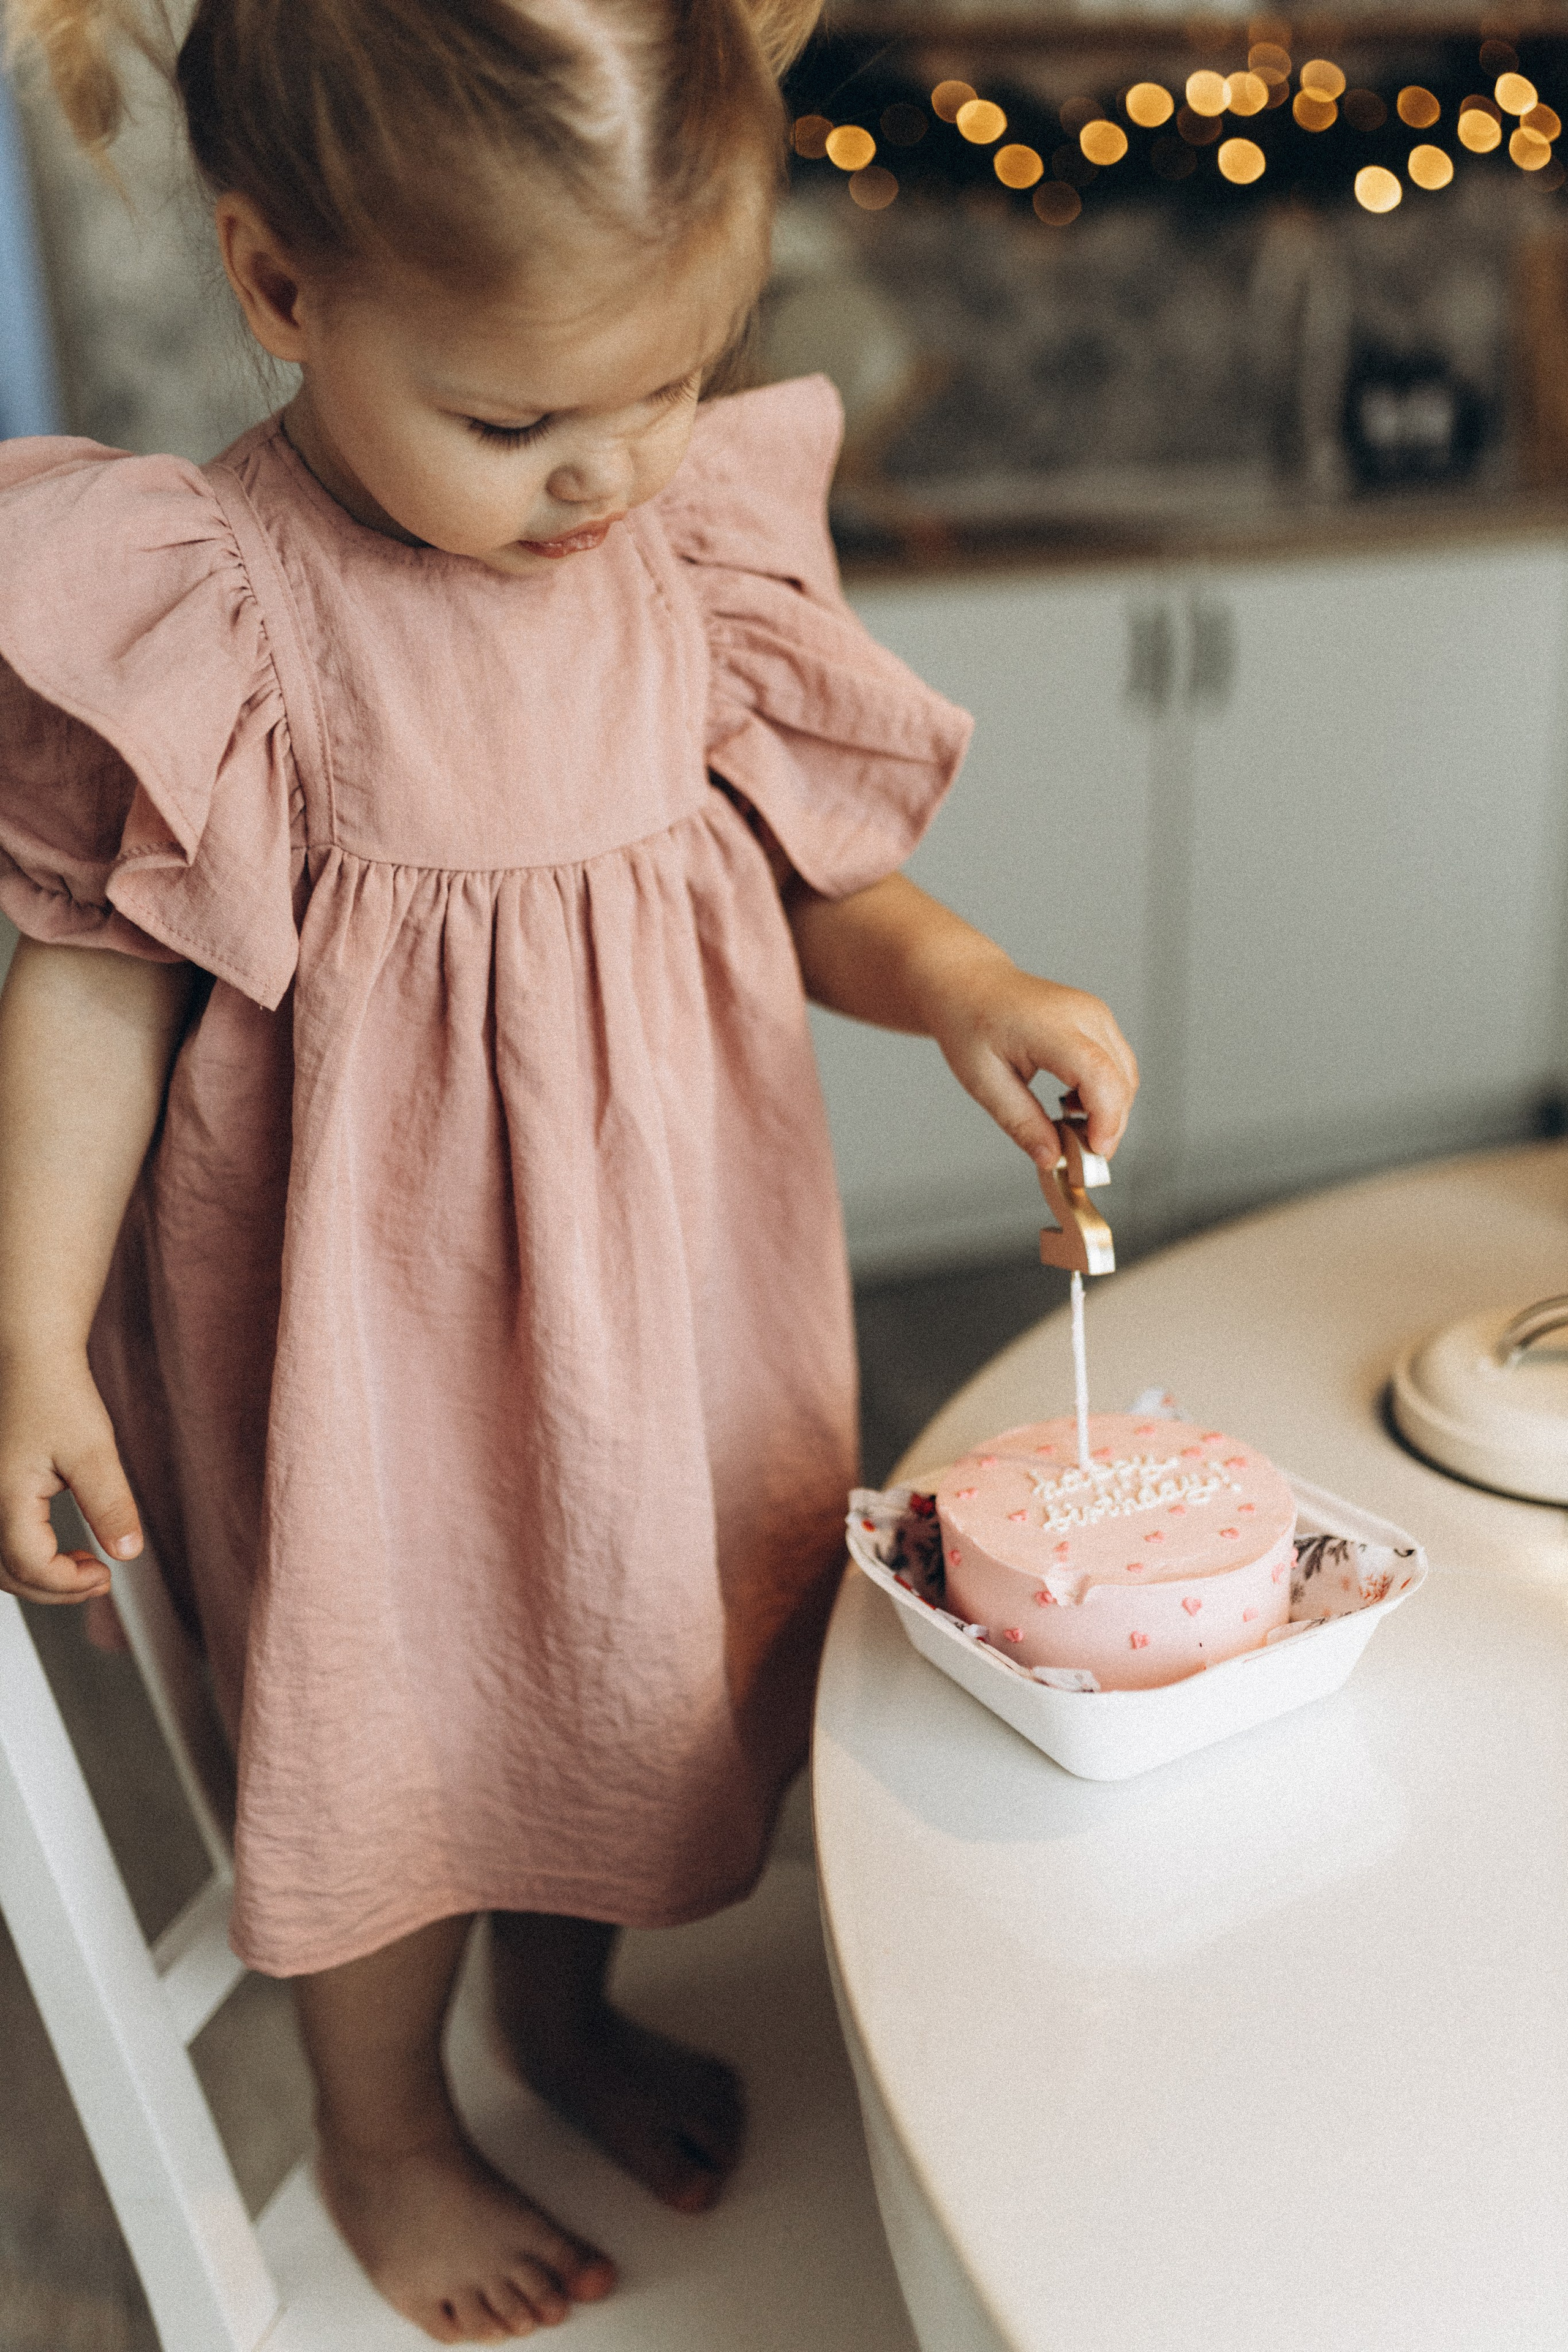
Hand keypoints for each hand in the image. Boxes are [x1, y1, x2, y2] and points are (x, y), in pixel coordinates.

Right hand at [0, 1351, 141, 1606]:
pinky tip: (57, 1548)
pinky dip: (23, 1556)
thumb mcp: (94, 1451)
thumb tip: (127, 1552)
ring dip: (37, 1576)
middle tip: (97, 1582)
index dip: (70, 1583)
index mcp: (3, 1497)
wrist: (29, 1358)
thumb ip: (110, 1505)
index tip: (105, 1575)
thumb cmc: (55, 1393)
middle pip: (9, 1575)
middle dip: (55, 1588)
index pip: (31, 1566)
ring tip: (81, 1567)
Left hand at [926, 946, 1138, 1177]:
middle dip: (1109, 1125)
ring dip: (1110, 1111)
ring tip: (1071, 1129)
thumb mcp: (984, 1082)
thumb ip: (1021, 1122)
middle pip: (1121, 1079)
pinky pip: (1118, 1065)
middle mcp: (1083, 1014)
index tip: (1095, 1152)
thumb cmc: (971, 1025)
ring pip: (1126, 1075)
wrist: (970, 985)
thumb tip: (1052, 1159)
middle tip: (1079, 1156)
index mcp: (1050, 1025)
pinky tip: (1073, 1104)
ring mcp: (1096, 1014)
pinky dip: (1106, 1094)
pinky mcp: (1099, 1021)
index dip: (1105, 1117)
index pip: (1097, 1073)